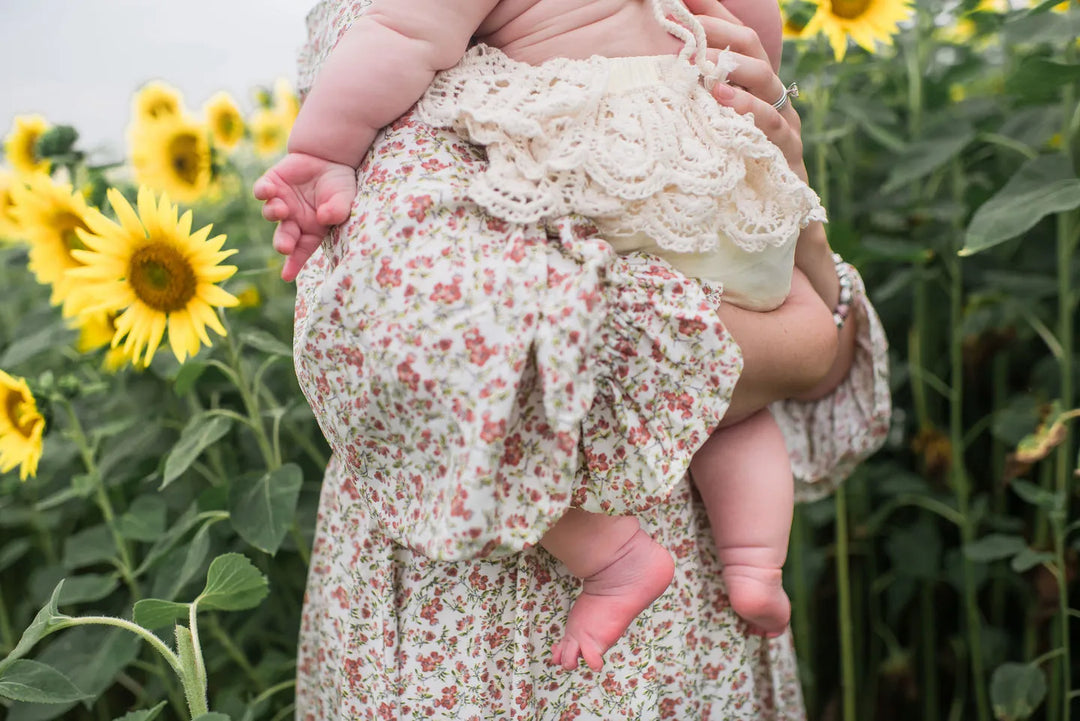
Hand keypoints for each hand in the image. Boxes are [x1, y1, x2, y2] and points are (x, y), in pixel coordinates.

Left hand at [253, 152, 356, 280]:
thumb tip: (324, 218)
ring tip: (283, 209)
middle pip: (284, 237)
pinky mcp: (271, 184)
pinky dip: (263, 192)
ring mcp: (281, 202)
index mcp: (311, 230)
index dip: (294, 264)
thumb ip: (337, 210)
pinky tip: (268, 191)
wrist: (328, 157)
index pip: (301, 251)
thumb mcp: (345, 198)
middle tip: (285, 247)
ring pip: (271, 213)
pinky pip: (262, 191)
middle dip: (283, 243)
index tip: (286, 276)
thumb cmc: (339, 185)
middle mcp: (293, 220)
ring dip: (275, 213)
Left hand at [684, 0, 806, 182]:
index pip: (737, 38)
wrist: (773, 214)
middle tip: (692, 31)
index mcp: (755, 85)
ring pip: (766, 81)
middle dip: (722, 34)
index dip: (714, 18)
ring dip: (736, 69)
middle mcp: (772, 95)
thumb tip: (667, 68)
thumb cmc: (739, 166)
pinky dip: (749, 110)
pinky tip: (723, 103)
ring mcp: (784, 121)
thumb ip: (699, 97)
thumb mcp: (715, 128)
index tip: (680, 8)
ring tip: (706, 64)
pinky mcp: (786, 151)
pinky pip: (772, 125)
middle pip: (753, 50)